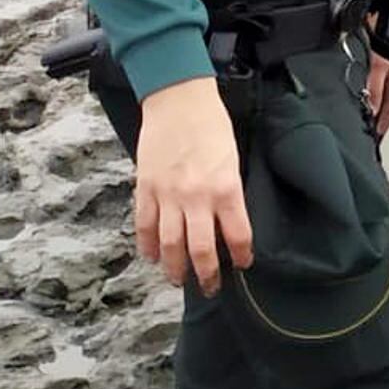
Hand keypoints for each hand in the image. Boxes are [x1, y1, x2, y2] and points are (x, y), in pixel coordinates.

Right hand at [134, 77, 251, 296]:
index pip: (238, 235)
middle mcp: (197, 197)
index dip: (242, 255)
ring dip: (174, 267)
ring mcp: (168, 195)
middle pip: (202, 249)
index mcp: (226, 189)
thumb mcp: (233, 159)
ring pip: (170, 243)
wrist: (178, 100)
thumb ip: (230, 192)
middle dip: (207, 274)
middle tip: (210, 288)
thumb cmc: (212, 125)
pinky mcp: (145, 188)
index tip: (244, 264)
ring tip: (179, 280)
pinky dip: (147, 244)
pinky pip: (145, 225)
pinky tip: (152, 256)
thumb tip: (228, 220)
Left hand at [367, 51, 388, 142]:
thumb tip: (372, 106)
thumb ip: (377, 85)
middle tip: (385, 138)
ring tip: (375, 130)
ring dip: (382, 115)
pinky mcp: (382, 70)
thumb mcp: (382, 62)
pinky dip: (374, 101)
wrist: (382, 16)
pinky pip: (379, 90)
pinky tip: (368, 111)